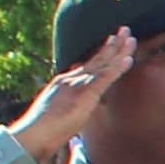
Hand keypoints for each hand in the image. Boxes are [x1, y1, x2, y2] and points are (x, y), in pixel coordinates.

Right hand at [14, 28, 135, 163]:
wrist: (33, 133)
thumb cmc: (43, 128)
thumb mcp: (56, 109)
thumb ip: (67, 101)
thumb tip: (74, 100)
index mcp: (65, 81)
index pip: (87, 64)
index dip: (101, 53)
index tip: (112, 41)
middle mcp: (72, 79)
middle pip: (97, 59)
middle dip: (112, 45)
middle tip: (125, 30)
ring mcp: (78, 85)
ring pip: (103, 64)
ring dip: (119, 50)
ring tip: (131, 38)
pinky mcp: (84, 94)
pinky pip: (104, 78)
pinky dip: (117, 68)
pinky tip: (128, 59)